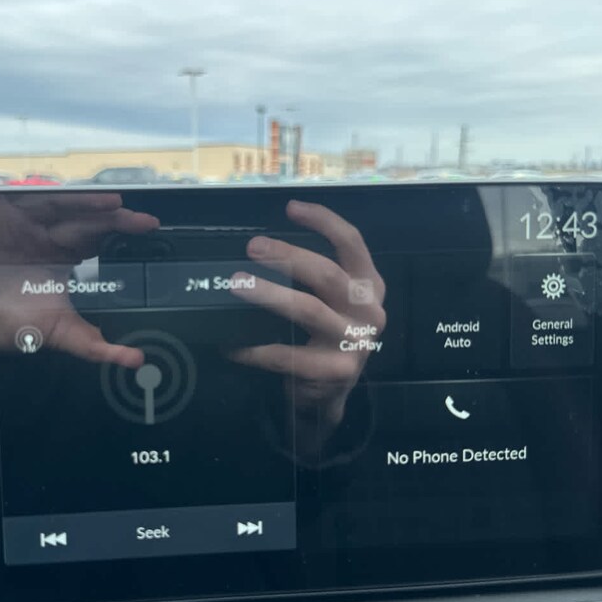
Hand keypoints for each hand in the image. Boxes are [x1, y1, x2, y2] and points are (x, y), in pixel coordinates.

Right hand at [0, 191, 158, 367]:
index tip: (149, 227)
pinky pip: (15, 192)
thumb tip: (136, 361)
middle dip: (112, 216)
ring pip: (57, 202)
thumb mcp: (55, 333)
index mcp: (60, 256)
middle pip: (84, 217)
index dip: (121, 230)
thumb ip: (94, 346)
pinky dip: (34, 190)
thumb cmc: (0, 323)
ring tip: (112, 204)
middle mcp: (42, 233)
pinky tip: (54, 191)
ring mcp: (17, 217)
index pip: (98, 237)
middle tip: (140, 219)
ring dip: (84, 202)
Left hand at [228, 199, 385, 431]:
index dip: (323, 221)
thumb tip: (261, 248)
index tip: (291, 207)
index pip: (352, 243)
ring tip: (237, 285)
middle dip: (287, 256)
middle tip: (252, 247)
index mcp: (369, 286)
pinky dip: (255, 349)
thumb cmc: (324, 339)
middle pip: (327, 274)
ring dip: (270, 294)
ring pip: (308, 310)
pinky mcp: (335, 372)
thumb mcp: (333, 303)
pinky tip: (232, 345)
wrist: (331, 394)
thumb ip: (312, 278)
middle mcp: (369, 311)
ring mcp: (354, 343)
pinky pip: (287, 355)